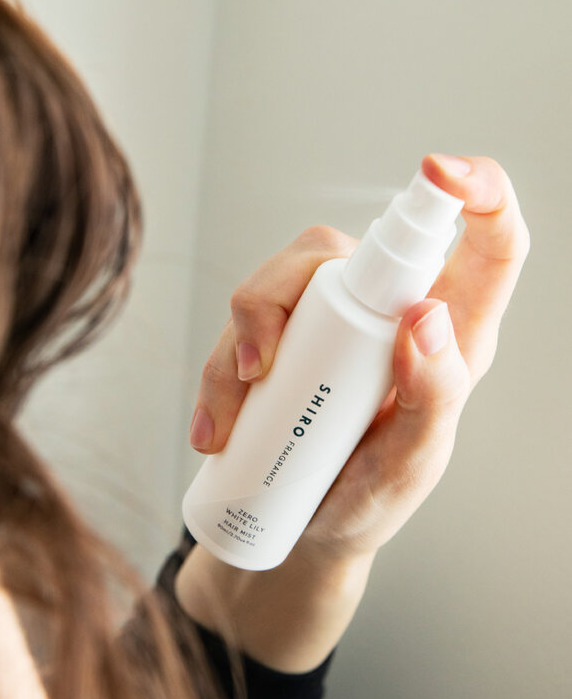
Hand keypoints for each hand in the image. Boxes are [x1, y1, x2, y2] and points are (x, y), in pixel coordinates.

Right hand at [176, 155, 528, 670]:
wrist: (303, 527)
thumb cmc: (368, 498)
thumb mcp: (411, 467)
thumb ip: (434, 400)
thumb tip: (424, 316)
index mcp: (448, 335)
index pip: (487, 242)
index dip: (478, 190)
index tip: (441, 170)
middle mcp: (385, 314)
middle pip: (335, 251)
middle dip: (276, 299)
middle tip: (255, 372)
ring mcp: (328, 324)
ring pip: (275, 282)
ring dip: (234, 346)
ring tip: (227, 421)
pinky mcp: (283, 341)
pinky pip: (239, 324)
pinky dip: (215, 372)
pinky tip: (212, 428)